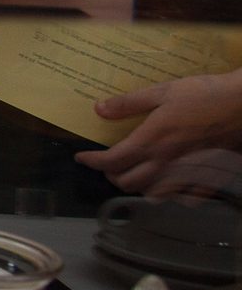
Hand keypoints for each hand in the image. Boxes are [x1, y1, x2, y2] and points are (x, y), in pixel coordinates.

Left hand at [74, 68, 241, 198]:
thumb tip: (99, 109)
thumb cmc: (205, 95)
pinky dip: (169, 194)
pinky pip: (183, 197)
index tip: (82, 158)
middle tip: (107, 164)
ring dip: (138, 186)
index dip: (92, 162)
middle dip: (111, 176)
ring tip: (134, 172)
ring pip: (152, 193)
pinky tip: (167, 183)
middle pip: (127, 183)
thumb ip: (129, 103)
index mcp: (152, 141)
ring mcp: (187, 173)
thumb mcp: (163, 91)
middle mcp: (166, 162)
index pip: (112, 162)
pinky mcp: (208, 178)